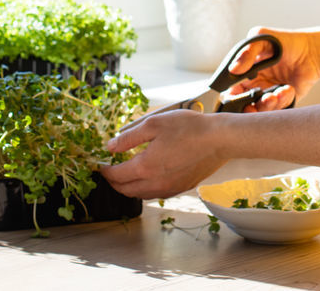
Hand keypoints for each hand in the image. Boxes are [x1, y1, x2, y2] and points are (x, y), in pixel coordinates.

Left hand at [100, 109, 226, 198]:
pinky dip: (145, 189)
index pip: (116, 175)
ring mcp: (169, 188)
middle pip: (125, 190)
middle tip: (109, 171)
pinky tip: (148, 177)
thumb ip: (129, 137)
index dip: (105, 170)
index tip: (100, 164)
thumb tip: (110, 147)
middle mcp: (155, 183)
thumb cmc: (188, 128)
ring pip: (140, 195)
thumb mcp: (154, 124)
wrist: (219, 140)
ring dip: (129, 187)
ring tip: (126, 174)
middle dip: (114, 182)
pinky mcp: (180, 189)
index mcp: (145, 167)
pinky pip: (155, 194)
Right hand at [227, 26, 319, 111]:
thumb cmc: (285, 41)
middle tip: (254, 105)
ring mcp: (269, 93)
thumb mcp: (262, 38)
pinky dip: (283, 101)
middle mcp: (256, 85)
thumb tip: (233, 69)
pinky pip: (279, 109)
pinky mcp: (284, 100)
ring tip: (274, 95)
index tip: (237, 97)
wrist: (312, 50)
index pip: (231, 89)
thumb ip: (247, 52)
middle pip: (244, 105)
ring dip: (266, 106)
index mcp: (245, 72)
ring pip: (261, 110)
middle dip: (248, 107)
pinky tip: (288, 89)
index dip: (231, 96)